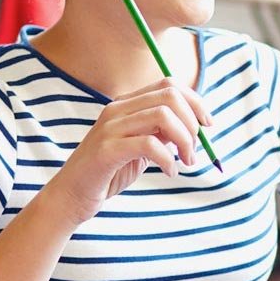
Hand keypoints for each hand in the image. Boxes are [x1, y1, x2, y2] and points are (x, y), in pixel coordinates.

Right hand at [42, 78, 212, 225]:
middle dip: (192, 122)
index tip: (208, 125)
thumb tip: (196, 126)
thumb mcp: (142, 147)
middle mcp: (117, 108)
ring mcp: (110, 127)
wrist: (72, 195)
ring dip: (185, 140)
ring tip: (186, 162)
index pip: (169, 85)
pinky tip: (169, 172)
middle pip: (170, 96)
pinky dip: (168, 160)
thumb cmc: (111, 171)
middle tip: (195, 150)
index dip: (196, 102)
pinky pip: (149, 145)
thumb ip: (163, 133)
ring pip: (163, 116)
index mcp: (126, 103)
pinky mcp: (107, 150)